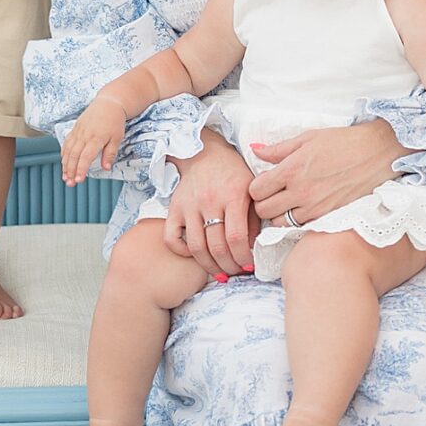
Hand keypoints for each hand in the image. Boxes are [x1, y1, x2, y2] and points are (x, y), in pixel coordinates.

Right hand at [61, 99, 127, 182]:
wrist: (108, 103)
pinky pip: (66, 143)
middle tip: (70, 183)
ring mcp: (78, 132)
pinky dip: (63, 154)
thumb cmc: (114, 121)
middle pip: (74, 156)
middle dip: (70, 171)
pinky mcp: (75, 129)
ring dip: (65, 165)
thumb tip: (106, 168)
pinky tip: (63, 163)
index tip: (78, 180)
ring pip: (68, 150)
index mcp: (96, 138)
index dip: (81, 170)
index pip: (86, 157)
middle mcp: (84, 135)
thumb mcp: (117, 138)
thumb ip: (110, 154)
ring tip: (65, 177)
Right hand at [164, 135, 256, 279]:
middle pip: (217, 247)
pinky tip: (196, 254)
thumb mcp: (252, 190)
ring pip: (196, 247)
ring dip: (210, 266)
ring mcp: (189, 205)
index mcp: (233, 195)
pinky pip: (171, 238)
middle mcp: (209, 201)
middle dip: (229, 266)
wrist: (206, 153)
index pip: (236, 237)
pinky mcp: (174, 208)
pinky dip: (182, 251)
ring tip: (220, 272)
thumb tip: (253, 249)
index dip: (244, 258)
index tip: (249, 266)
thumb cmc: (234, 173)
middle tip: (236, 271)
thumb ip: (254, 219)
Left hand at [249, 119, 404, 227]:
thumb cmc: (343, 142)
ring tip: (288, 203)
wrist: (376, 153)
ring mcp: (315, 207)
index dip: (256, 188)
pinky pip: (302, 227)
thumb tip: (255, 150)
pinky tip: (304, 209)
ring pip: (281, 223)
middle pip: (264, 211)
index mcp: (291, 169)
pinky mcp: (328, 216)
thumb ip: (278, 149)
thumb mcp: (308, 138)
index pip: (256, 190)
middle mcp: (300, 191)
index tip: (264, 183)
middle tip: (273, 195)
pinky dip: (298, 221)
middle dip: (264, 203)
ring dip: (280, 215)